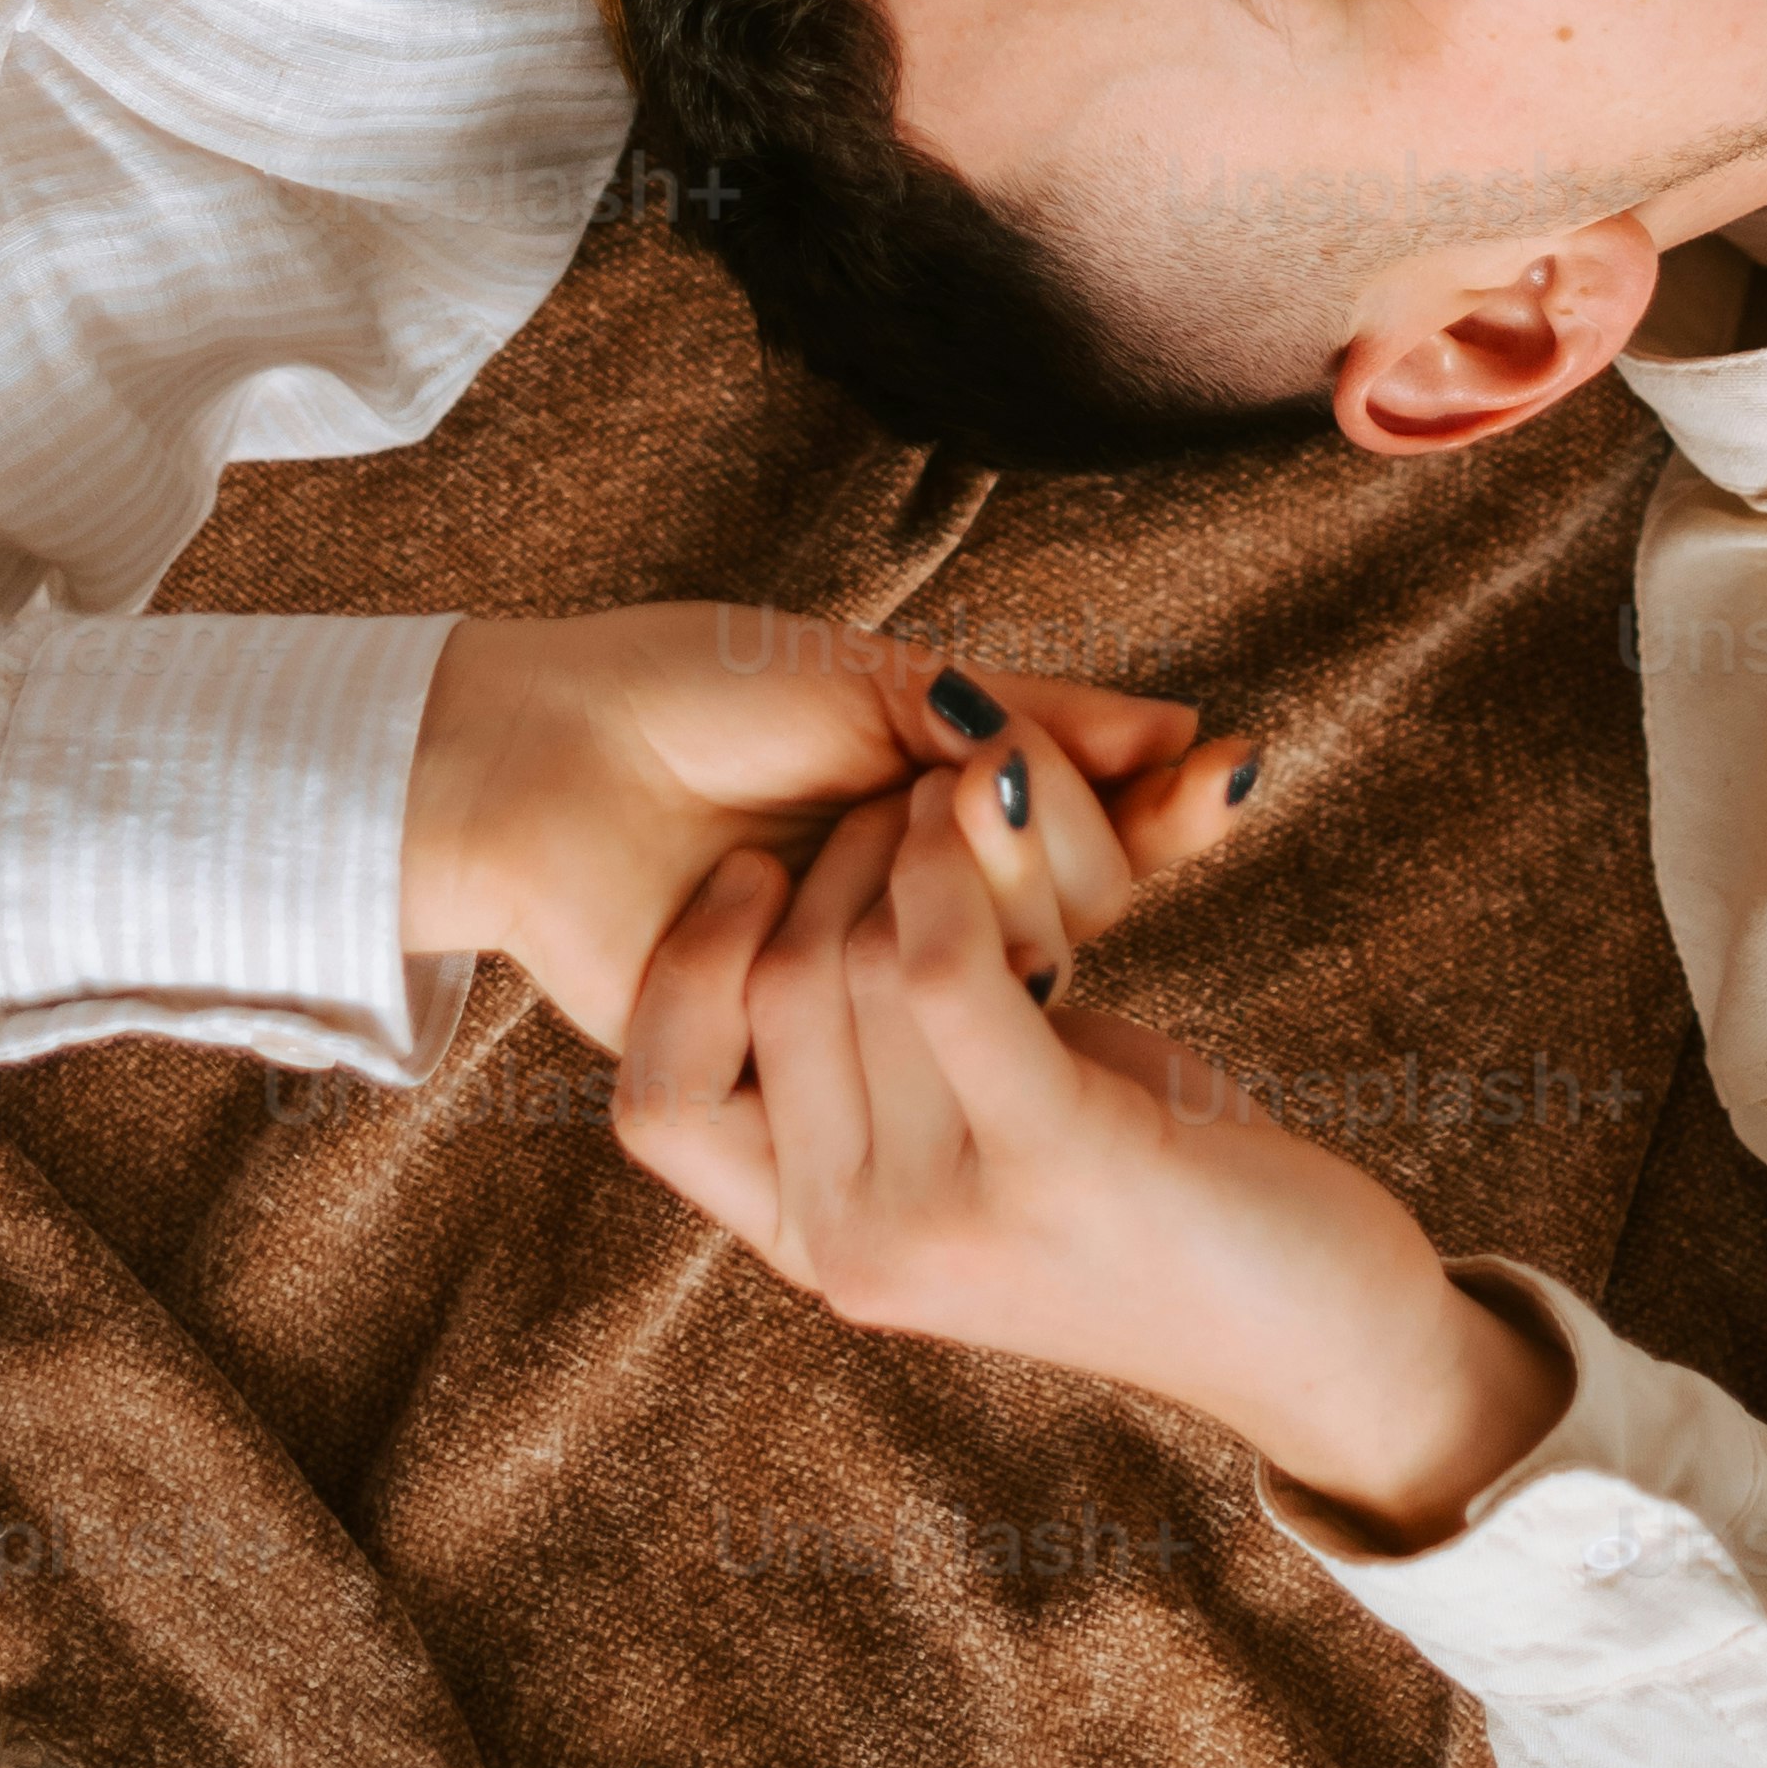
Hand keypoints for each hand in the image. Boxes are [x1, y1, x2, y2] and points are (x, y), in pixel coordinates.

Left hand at [399, 601, 1245, 1045]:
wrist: (539, 749)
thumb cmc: (698, 693)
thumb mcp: (880, 684)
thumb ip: (1031, 717)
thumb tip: (1184, 730)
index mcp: (955, 846)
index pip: (1109, 854)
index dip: (1168, 820)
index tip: (1227, 770)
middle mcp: (920, 937)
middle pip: (1075, 919)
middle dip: (1046, 834)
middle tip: (961, 775)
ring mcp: (853, 1016)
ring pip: (994, 985)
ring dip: (939, 881)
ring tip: (853, 816)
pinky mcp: (768, 1083)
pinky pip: (861, 1042)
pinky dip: (816, 950)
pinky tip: (748, 890)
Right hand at [615, 782, 1572, 1547]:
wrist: (1315, 1337)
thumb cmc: (1148, 1201)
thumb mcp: (980, 1144)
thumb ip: (890, 1062)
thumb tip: (824, 899)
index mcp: (822, 1251)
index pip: (657, 1106)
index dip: (682, 968)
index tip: (753, 872)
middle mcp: (859, 1254)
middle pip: (775, 988)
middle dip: (836, 855)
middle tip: (916, 802)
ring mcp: (948, 1223)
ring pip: (859, 957)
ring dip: (915, 837)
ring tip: (974, 792)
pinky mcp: (1057, 1165)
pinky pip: (946, 964)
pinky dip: (965, 860)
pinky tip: (1004, 797)